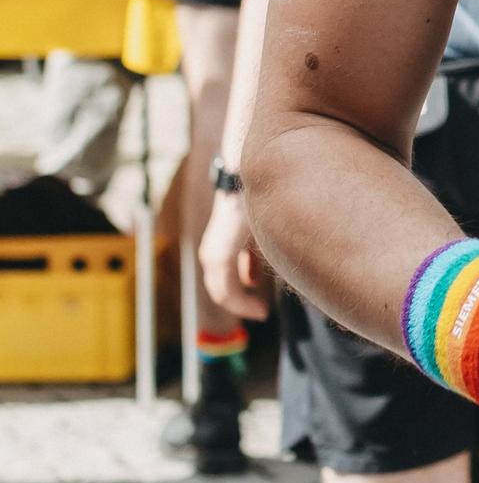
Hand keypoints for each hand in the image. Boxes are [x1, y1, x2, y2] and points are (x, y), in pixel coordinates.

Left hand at [199, 191, 270, 321]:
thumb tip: (254, 277)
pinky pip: (227, 290)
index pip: (227, 280)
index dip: (243, 298)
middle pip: (223, 289)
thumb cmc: (261, 194)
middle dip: (241, 304)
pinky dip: (240, 302)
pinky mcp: (219, 255)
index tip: (262, 307)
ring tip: (262, 312)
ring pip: (223, 292)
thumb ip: (253, 253)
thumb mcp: (258, 229)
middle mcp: (212, 251)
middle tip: (262, 312)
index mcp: (221, 244)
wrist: (249, 169)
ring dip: (241, 305)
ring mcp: (213, 254)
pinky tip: (260, 309)